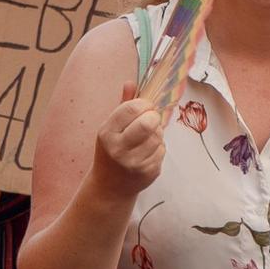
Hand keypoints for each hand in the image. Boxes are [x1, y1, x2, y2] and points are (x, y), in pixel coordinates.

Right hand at [91, 85, 165, 204]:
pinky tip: (148, 152)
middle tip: (151, 120)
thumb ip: (123, 105)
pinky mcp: (147, 173)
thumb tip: (130, 82)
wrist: (109, 186)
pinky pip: (162, 151)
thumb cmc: (112, 150)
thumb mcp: (111, 128)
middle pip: (148, 123)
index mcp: (107, 133)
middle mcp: (118, 149)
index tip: (145, 107)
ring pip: (158, 136)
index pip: (131, 108)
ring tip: (147, 137)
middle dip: (154, 117)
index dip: (144, 104)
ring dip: (157, 133)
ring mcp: (134, 163)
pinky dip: (159, 148)